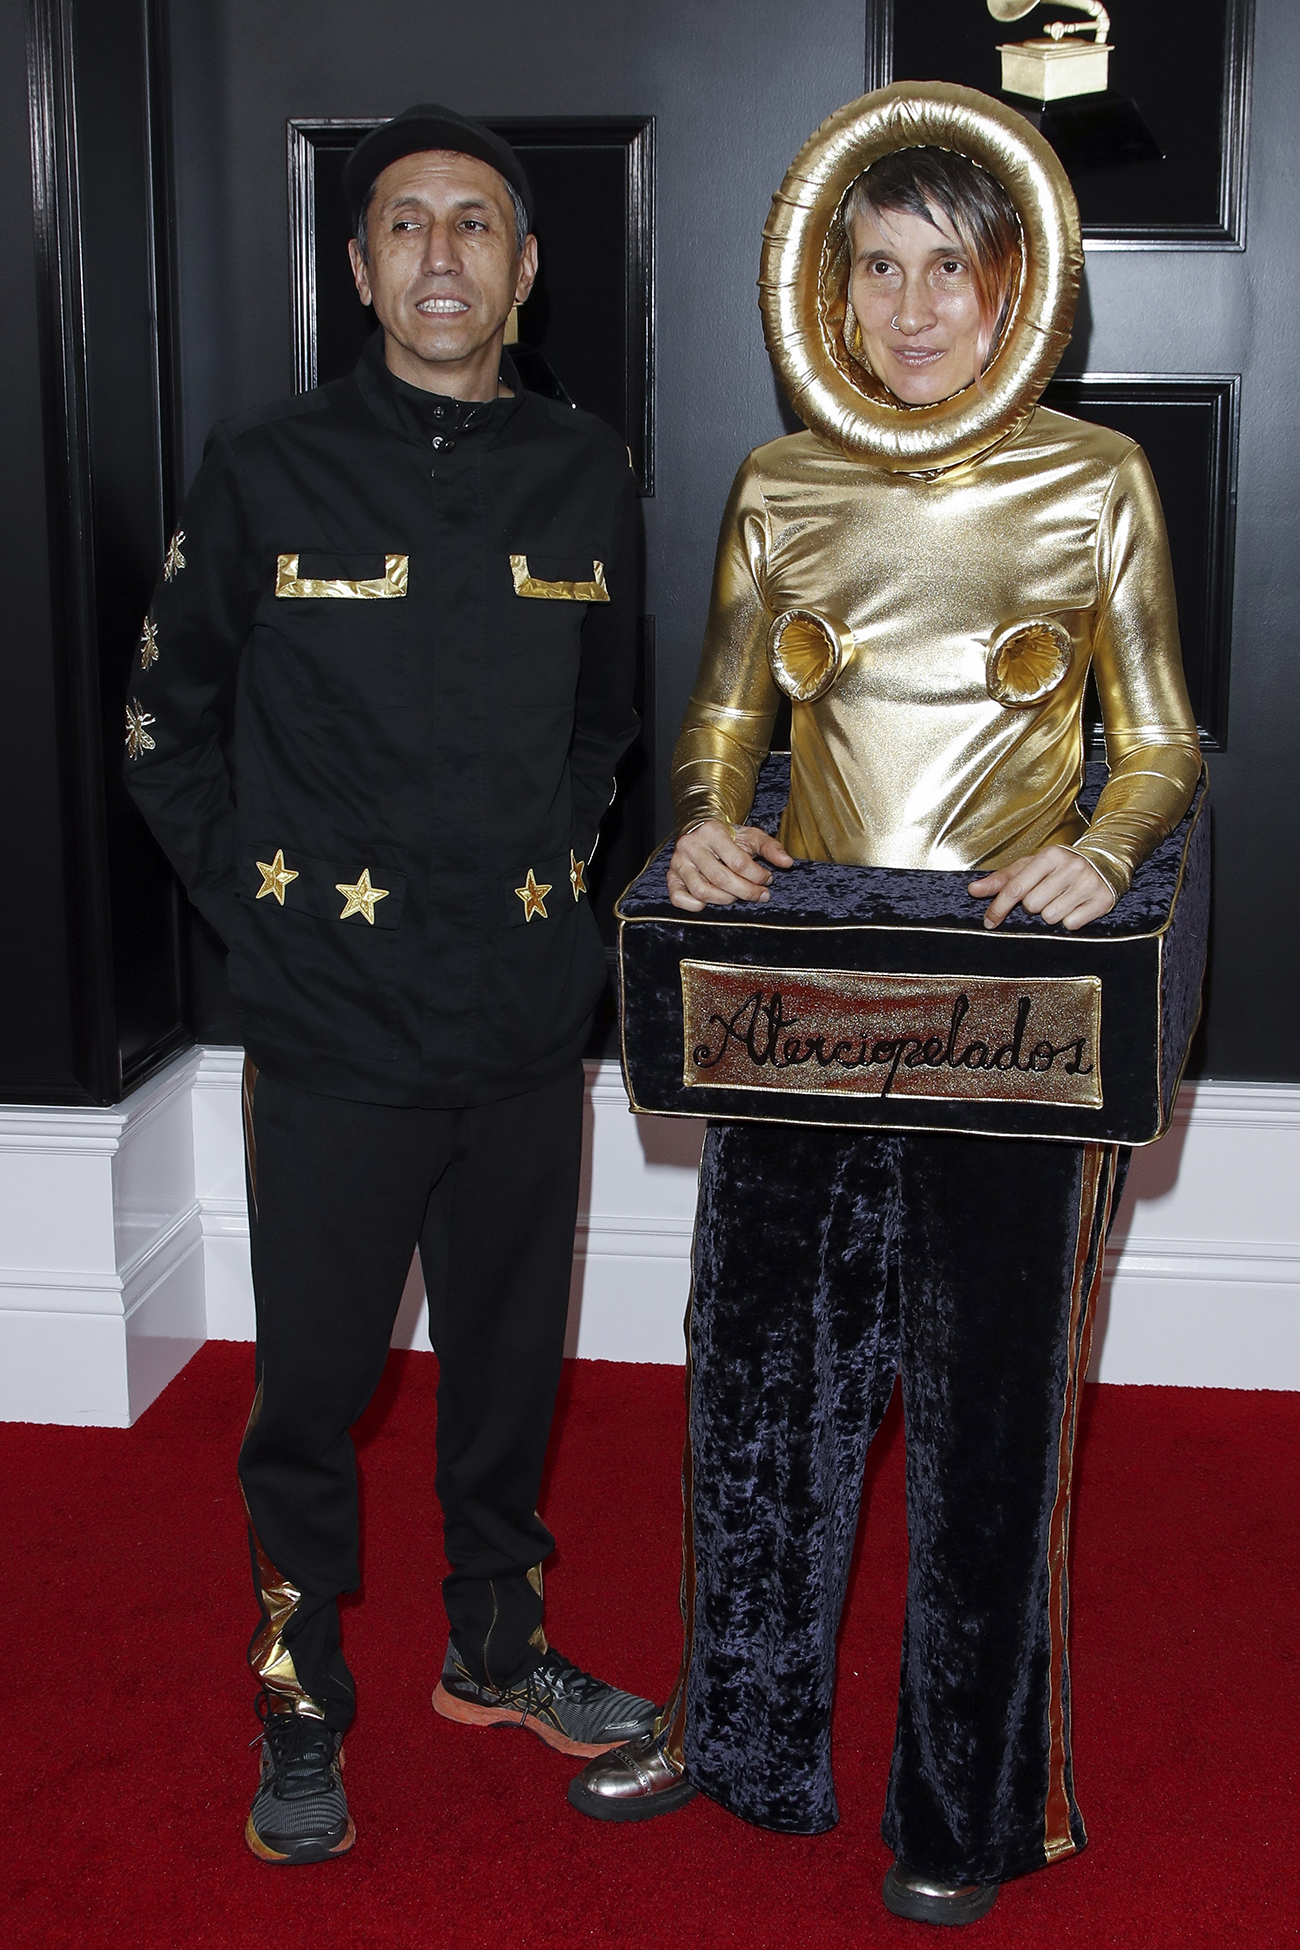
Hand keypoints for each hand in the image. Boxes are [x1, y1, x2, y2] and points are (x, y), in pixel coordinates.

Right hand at [667, 820, 794, 910]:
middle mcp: (691, 846)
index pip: (738, 862)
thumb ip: (770, 847)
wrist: (701, 829)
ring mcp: (678, 863)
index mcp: (712, 831)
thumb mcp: (751, 835)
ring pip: (702, 891)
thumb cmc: (728, 836)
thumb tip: (787, 862)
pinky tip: (713, 901)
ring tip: (738, 895)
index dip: (757, 876)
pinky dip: (696, 906)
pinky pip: (679, 898)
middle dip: (746, 891)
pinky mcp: (670, 877)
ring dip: (725, 899)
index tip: (768, 879)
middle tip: (761, 894)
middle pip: (721, 879)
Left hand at [969, 846, 1114, 930]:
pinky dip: (1069, 920)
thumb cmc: (1060, 865)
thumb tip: (973, 890)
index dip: (999, 907)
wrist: (1104, 861)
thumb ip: (1003, 879)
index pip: (1016, 887)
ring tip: (1061, 899)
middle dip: (1034, 906)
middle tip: (1045, 895)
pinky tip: (1075, 906)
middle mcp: (1070, 867)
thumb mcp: (1031, 866)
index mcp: (1050, 856)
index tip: (989, 921)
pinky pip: (1071, 924)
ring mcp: (1088, 884)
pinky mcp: (1102, 900)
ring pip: (1051, 917)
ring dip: (1051, 914)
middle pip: (1033, 906)